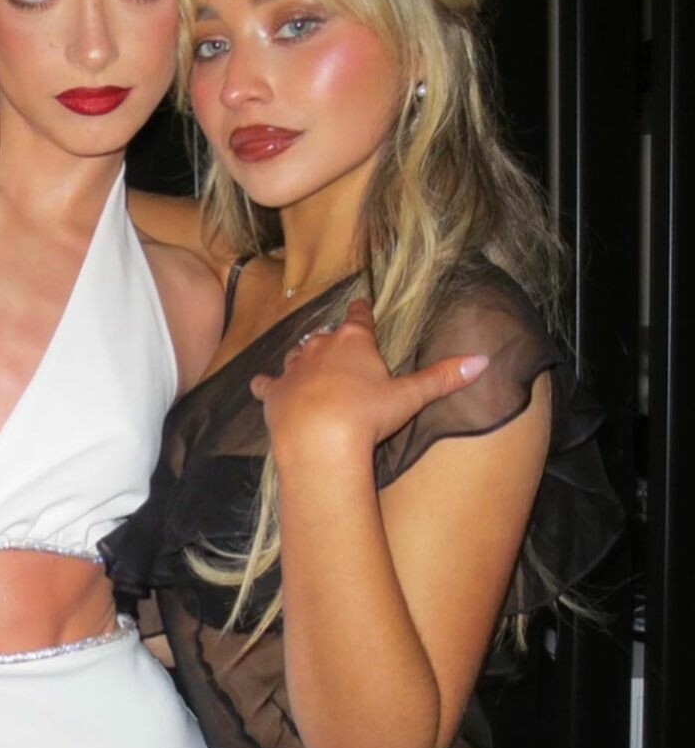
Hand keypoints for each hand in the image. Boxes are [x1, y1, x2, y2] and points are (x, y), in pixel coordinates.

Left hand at [251, 299, 488, 455]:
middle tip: (340, 347)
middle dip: (334, 340)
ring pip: (297, 354)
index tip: (362, 306)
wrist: (319, 441)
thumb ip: (443, 378)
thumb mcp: (410, 397)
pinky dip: (266, 384)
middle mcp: (319, 346)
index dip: (363, 313)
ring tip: (309, 366)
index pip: (359, 318)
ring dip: (303, 359)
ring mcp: (293, 368)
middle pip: (327, 335)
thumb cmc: (367, 415)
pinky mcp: (273, 392)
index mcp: (354, 341)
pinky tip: (263, 386)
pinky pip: (265, 383)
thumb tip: (483, 361)